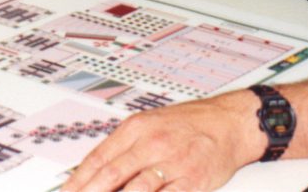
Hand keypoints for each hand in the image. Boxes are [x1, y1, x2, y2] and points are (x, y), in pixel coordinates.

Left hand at [63, 93, 257, 191]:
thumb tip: (95, 171)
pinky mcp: (192, 181)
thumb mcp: (149, 124)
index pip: (99, 157)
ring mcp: (172, 163)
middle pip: (112, 174)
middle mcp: (151, 143)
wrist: (228, 123)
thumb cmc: (188, 124)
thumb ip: (124, 147)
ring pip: (136, 189)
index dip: (79, 179)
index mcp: (136, 128)